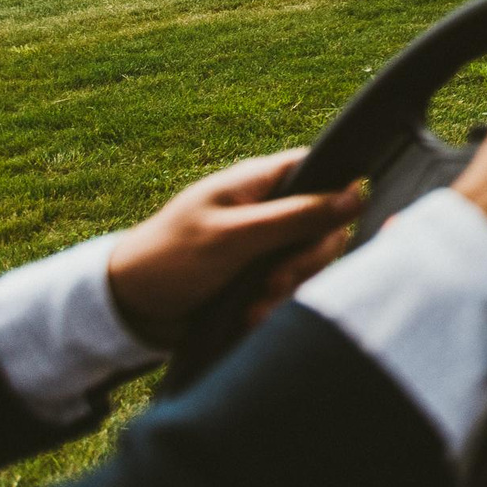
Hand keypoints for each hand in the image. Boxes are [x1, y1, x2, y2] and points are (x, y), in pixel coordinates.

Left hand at [107, 149, 363, 345]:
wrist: (130, 307)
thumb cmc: (171, 257)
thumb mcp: (234, 237)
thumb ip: (295, 217)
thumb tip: (357, 193)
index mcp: (260, 182)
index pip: (322, 171)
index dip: (337, 197)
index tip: (329, 232)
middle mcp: (269, 208)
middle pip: (324, 225)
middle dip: (306, 260)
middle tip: (275, 281)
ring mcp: (266, 243)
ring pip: (309, 261)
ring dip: (287, 288)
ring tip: (255, 307)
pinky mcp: (260, 275)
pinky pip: (290, 286)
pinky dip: (275, 303)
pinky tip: (251, 315)